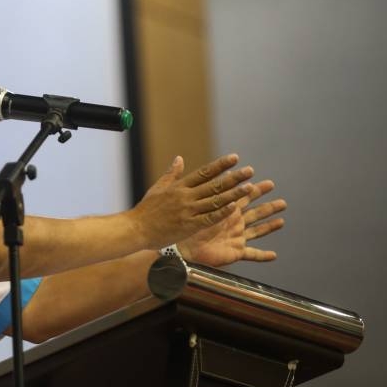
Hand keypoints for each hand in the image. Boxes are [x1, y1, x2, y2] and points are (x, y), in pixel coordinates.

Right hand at [129, 154, 254, 250]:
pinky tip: (234, 208)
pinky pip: (209, 218)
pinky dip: (222, 212)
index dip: (220, 165)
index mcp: (179, 186)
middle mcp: (185, 196)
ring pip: (215, 200)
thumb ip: (171, 174)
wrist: (136, 229)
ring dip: (233, 194)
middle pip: (214, 185)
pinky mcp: (188, 225)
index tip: (235, 158)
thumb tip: (180, 158)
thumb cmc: (146, 209)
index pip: (204, 172)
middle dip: (233, 177)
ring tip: (249, 188)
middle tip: (249, 171)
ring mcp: (188, 211)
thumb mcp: (158, 187)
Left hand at [178, 179, 286, 266]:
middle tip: (282, 201)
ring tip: (282, 221)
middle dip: (268, 206)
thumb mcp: (191, 202)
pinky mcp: (235, 252)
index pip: (242, 196)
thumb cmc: (183, 223)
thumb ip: (196, 184)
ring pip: (257, 231)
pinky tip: (274, 255)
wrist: (179, 246)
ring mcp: (235, 237)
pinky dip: (262, 256)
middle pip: (255, 212)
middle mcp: (233, 223)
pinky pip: (252, 255)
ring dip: (270, 226)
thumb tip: (190, 160)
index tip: (267, 182)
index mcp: (224, 210)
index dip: (253, 189)